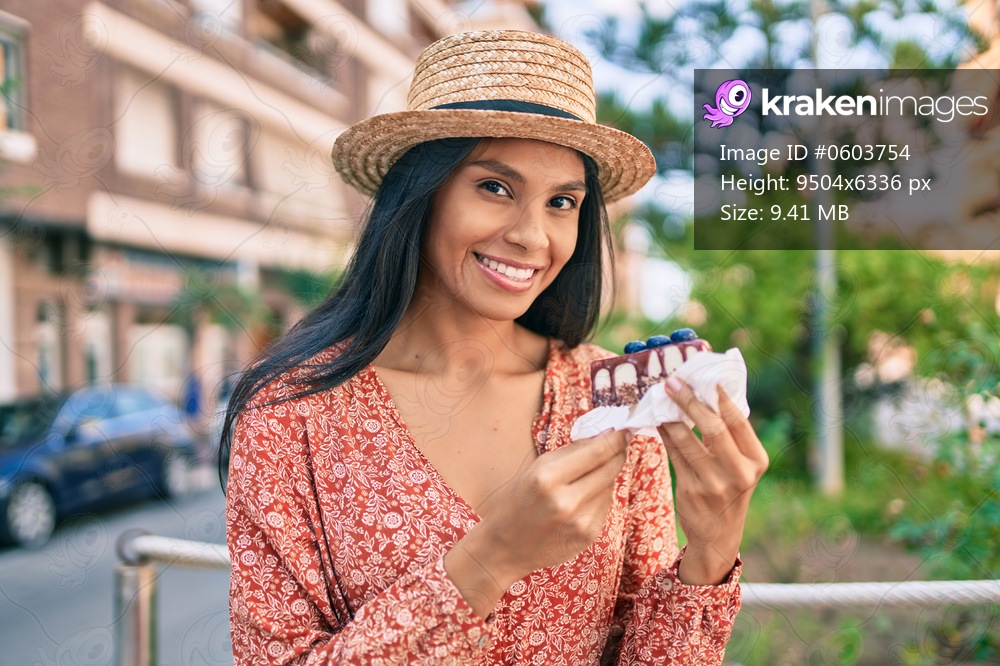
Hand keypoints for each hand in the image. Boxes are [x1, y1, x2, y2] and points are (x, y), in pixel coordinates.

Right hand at [445, 429, 627, 617]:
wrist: (503, 548)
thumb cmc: (515, 503)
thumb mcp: (534, 469)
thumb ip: (569, 453)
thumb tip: (601, 436)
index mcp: (546, 477)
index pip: (596, 452)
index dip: (615, 439)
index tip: (623, 430)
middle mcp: (565, 500)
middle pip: (609, 469)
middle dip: (617, 454)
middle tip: (619, 444)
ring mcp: (579, 521)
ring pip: (609, 487)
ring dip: (605, 477)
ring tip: (585, 479)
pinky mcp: (587, 536)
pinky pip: (604, 506)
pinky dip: (599, 498)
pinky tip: (581, 501)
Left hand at [657, 379, 767, 585]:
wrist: (719, 534)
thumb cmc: (729, 487)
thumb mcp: (740, 464)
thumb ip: (729, 434)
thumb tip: (707, 392)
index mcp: (756, 459)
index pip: (737, 421)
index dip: (719, 397)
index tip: (703, 377)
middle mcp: (739, 472)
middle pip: (712, 427)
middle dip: (689, 401)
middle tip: (672, 381)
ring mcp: (714, 483)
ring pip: (686, 439)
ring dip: (670, 415)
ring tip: (659, 397)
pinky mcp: (691, 490)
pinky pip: (673, 454)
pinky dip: (664, 434)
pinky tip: (657, 420)